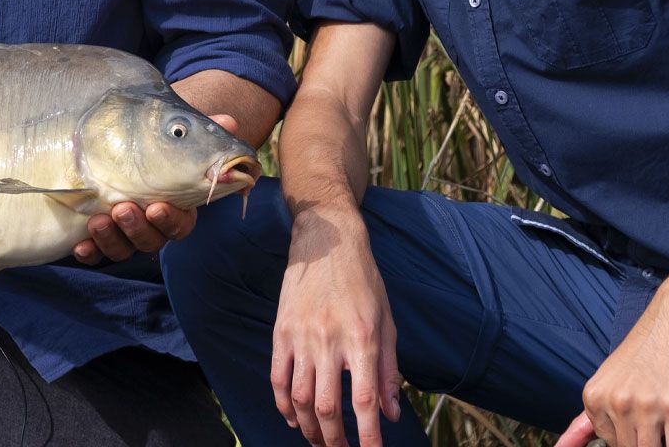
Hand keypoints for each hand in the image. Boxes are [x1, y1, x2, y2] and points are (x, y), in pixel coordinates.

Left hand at [72, 113, 238, 263]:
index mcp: (176, 208)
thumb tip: (228, 123)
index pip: (180, 224)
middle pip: (150, 240)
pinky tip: (78, 245)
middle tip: (123, 208)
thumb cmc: (157, 141)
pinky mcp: (98, 237)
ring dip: (111, 238)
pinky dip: (89, 252)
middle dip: (136, 228)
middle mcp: (151, 226)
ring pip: (122, 248)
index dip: (169, 219)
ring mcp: (124, 233)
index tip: (157, 206)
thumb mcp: (176, 133)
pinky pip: (95, 253)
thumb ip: (202, 131)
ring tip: (97, 219)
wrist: (122, 141)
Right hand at [271, 211, 400, 446]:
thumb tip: (390, 413)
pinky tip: (294, 419)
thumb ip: (389, 370)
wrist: (326, 242)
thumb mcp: (386, 321)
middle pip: (328, 407)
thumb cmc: (364, 281)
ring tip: (320, 440)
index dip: (367, 435)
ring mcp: (301, 337)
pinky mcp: (280, 332)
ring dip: (310, 428)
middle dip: (335, 439)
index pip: (364, 400)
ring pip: (300, 399)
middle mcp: (330, 340)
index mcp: (362, 338)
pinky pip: (278, 379)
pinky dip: (284, 406)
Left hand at [553, 279, 668, 446]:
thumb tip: (564, 446)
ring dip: (663, 444)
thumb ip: (597, 411)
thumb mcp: (615, 375)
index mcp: (595, 395)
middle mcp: (617, 402)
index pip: (608, 442)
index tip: (640, 422)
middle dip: (645, 440)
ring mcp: (646, 406)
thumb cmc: (653, 344)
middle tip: (657, 421)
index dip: (628, 436)